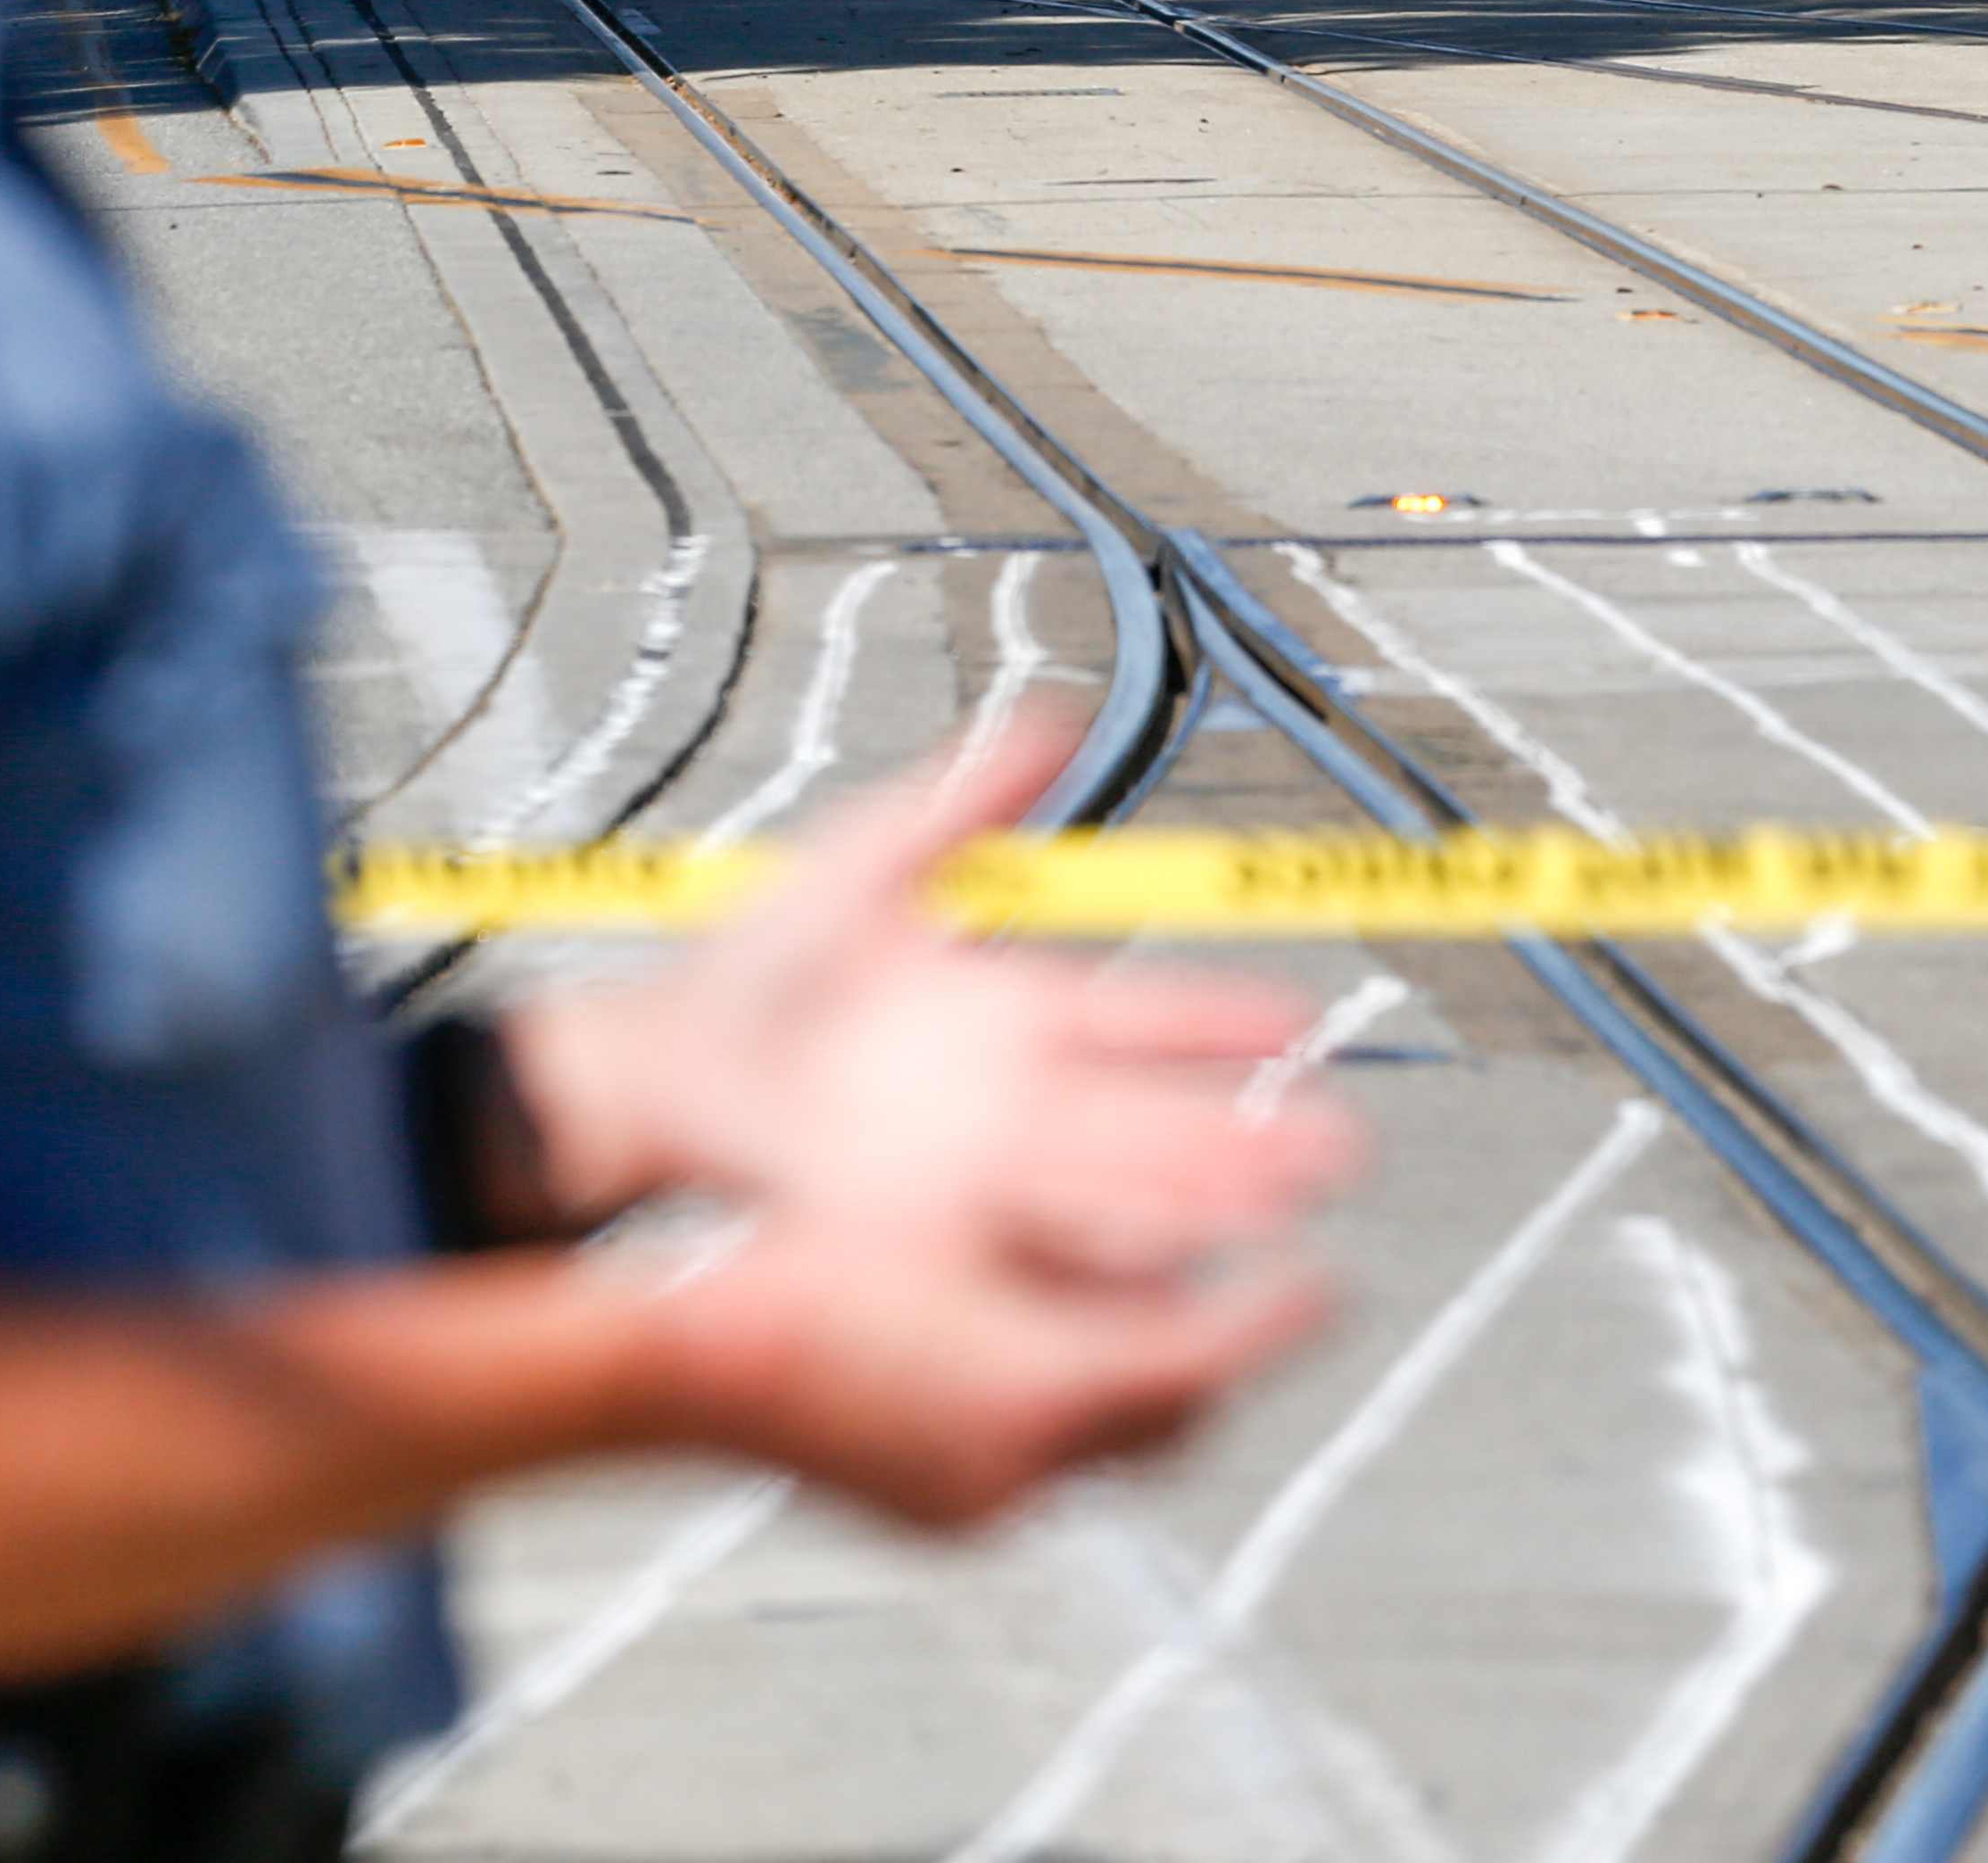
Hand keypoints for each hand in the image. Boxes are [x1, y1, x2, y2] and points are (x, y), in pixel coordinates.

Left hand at [518, 715, 1364, 1275]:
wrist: (649, 1081)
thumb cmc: (746, 977)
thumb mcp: (863, 865)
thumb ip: (962, 799)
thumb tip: (1057, 715)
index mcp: (1014, 1012)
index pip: (1146, 1016)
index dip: (1221, 1020)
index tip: (1300, 1023)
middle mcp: (1015, 1099)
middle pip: (1156, 1118)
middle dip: (1249, 1134)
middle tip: (1338, 1149)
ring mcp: (979, 1173)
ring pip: (1113, 1190)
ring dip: (1197, 1204)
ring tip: (1277, 1213)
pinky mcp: (933, 1233)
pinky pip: (1040, 1250)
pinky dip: (1104, 1260)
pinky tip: (1166, 1271)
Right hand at [641, 1197, 1327, 1530]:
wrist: (681, 1353)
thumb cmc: (798, 1265)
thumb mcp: (961, 1213)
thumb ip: (1085, 1221)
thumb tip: (1191, 1219)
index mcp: (1035, 1393)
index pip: (1206, 1362)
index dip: (1279, 1316)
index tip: (1327, 1280)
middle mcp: (1018, 1470)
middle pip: (1169, 1422)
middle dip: (1221, 1359)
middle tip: (1254, 1299)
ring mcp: (971, 1503)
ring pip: (1107, 1448)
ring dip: (1145, 1384)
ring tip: (1162, 1318)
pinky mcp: (933, 1514)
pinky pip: (1040, 1468)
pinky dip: (1071, 1410)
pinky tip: (1050, 1351)